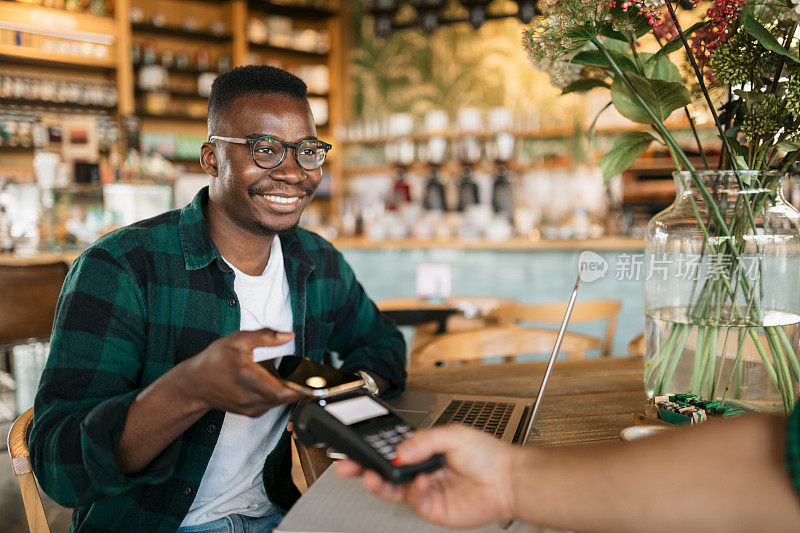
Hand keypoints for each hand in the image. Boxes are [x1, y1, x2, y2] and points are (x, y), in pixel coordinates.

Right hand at [179, 328, 303, 416]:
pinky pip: (272, 404)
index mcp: (250, 378)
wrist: (195, 384)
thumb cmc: (214, 360)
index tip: (316, 377)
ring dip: (291, 388)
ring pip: (281, 401)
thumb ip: (264, 336)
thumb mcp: (237, 340)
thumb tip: (289, 335)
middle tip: (312, 370)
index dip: (304, 386)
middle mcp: (252, 398)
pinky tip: (278, 380)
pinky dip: (279, 393)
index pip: (285, 390)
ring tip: (297, 372)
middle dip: (301, 384)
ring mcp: (251, 408)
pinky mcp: (251, 412)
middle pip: (287, 397)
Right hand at [336, 424, 516, 528]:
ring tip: (374, 475)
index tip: (355, 448)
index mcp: (424, 450)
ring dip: (380, 482)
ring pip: (393, 489)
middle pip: (385, 471)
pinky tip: (420, 481)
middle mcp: (421, 470)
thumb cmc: (487, 455)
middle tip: (348, 465)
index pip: (390, 450)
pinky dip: (413, 490)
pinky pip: (414, 500)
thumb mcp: (453, 434)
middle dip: (363, 468)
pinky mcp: (433, 508)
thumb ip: (424, 440)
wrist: (509, 479)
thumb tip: (400, 450)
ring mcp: (425, 490)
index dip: (371, 450)